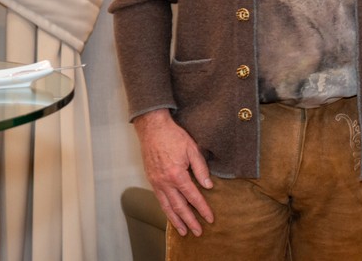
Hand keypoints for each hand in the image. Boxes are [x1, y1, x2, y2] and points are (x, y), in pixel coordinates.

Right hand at [133, 109, 213, 235]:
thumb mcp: (193, 149)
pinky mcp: (152, 180)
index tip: (210, 218)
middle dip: (189, 221)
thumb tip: (208, 186)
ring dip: (176, 220)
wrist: (152, 129)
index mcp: (177, 175)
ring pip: (166, 206)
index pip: (193, 196)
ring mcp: (156, 182)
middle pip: (179, 207)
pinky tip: (171, 215)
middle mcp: (165, 182)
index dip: (202, 208)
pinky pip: (160, 200)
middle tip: (197, 232)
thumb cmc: (174, 136)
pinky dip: (166, 210)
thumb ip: (201, 169)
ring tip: (184, 231)